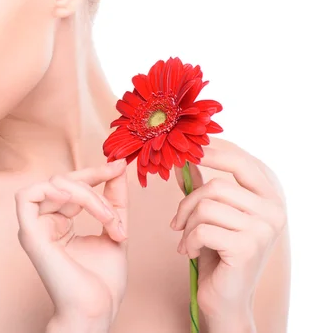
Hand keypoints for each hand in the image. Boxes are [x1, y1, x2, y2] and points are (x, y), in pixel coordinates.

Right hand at [15, 159, 128, 325]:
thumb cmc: (103, 281)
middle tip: (116, 208)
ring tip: (106, 218)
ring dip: (86, 195)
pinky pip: (27, 196)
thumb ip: (114, 197)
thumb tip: (118, 166)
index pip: (72, 184)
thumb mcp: (114, 227)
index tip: (119, 167)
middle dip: (95, 185)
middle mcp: (44, 221)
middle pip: (63, 179)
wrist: (97, 310)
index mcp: (59, 221)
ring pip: (54, 184)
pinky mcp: (29, 234)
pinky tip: (70, 197)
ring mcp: (35, 227)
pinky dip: (48, 190)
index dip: (95, 172)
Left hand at [171, 139, 286, 320]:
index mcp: (270, 197)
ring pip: (206, 207)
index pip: (242, 162)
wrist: (225, 298)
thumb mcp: (212, 213)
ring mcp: (263, 230)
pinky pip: (202, 229)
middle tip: (177, 221)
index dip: (213, 153)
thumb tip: (182, 158)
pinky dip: (187, 241)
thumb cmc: (218, 252)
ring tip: (185, 239)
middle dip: (188, 202)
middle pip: (217, 186)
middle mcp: (273, 211)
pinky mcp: (247, 248)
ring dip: (186, 224)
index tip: (189, 152)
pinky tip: (188, 252)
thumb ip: (202, 185)